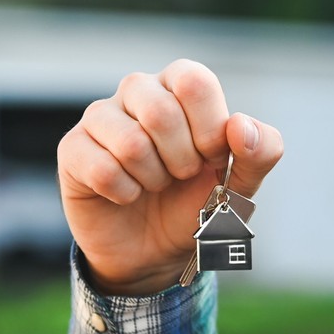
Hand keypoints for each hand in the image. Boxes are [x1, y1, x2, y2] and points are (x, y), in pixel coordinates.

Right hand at [57, 60, 284, 294]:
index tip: (210, 158)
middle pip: (161, 112)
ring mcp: (100, 116)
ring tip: (153, 184)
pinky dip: (125, 195)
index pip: (194, 82)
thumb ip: (261, 152)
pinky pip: (103, 170)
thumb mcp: (242, 186)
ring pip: (130, 143)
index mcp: (181, 84)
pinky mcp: (72, 148)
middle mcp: (138, 90)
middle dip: (181, 161)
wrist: (155, 251)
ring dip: (152, 179)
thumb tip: (240, 126)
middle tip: (179, 175)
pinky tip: (126, 196)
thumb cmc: (198, 205)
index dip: (208, 131)